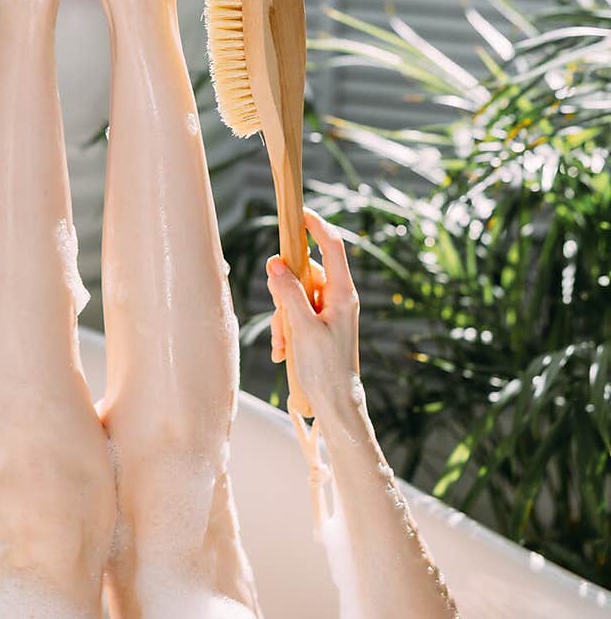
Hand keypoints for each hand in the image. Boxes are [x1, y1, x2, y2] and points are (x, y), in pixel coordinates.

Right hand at [266, 210, 359, 421]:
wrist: (337, 404)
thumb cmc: (327, 368)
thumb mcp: (303, 328)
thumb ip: (289, 293)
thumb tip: (275, 263)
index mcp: (342, 294)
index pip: (332, 247)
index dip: (317, 227)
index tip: (299, 214)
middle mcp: (338, 299)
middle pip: (305, 274)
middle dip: (284, 295)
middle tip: (281, 323)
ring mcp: (329, 313)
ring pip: (296, 297)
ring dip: (283, 319)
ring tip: (284, 346)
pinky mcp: (320, 327)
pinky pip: (296, 316)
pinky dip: (287, 330)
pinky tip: (284, 352)